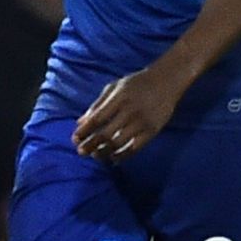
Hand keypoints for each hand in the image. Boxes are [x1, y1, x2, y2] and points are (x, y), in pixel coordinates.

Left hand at [72, 64, 186, 163]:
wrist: (166, 81)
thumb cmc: (136, 84)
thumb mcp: (115, 87)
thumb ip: (97, 104)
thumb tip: (80, 123)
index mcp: (119, 97)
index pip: (97, 118)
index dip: (85, 131)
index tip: (74, 139)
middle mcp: (131, 111)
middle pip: (106, 134)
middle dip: (91, 145)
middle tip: (81, 152)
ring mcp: (143, 122)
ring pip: (119, 143)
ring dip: (104, 152)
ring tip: (95, 155)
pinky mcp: (153, 131)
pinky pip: (135, 148)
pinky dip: (122, 156)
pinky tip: (113, 158)